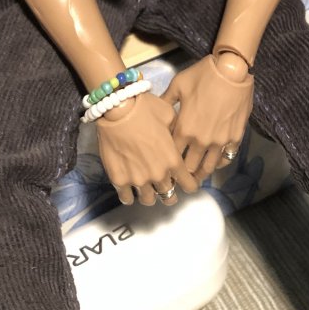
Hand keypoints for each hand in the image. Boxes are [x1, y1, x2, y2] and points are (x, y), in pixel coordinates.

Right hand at [95, 92, 199, 206]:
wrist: (118, 109)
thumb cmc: (145, 109)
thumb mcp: (169, 115)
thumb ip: (175, 132)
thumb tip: (176, 136)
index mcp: (173, 160)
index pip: (189, 185)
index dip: (190, 184)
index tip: (187, 183)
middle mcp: (158, 174)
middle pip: (169, 196)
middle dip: (169, 191)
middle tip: (165, 185)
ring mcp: (138, 180)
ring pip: (148, 200)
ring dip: (149, 194)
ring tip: (146, 188)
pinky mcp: (119, 180)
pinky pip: (126, 198)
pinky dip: (129, 195)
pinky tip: (129, 189)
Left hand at [161, 54, 253, 180]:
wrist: (231, 71)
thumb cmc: (202, 76)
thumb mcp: (178, 85)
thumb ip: (166, 101)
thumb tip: (156, 110)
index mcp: (184, 129)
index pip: (172, 155)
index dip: (168, 161)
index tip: (165, 165)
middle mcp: (201, 140)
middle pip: (189, 166)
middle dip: (183, 173)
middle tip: (179, 177)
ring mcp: (219, 141)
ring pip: (209, 167)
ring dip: (201, 173)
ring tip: (196, 177)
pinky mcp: (235, 138)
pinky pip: (226, 157)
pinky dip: (219, 163)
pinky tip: (215, 162)